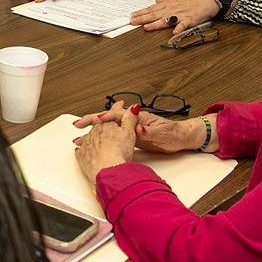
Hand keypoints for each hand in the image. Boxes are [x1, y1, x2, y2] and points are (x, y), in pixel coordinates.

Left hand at [72, 101, 137, 184]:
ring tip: (94, 139)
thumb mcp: (130, 132)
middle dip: (102, 122)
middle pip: (99, 125)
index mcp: (106, 125)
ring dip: (92, 136)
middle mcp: (95, 132)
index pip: (112, 114)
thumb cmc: (119, 153)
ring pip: (88, 136)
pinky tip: (84, 151)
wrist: (107, 170)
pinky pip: (81, 150)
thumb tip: (133, 107)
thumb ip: (130, 118)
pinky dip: (83, 150)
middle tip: (104, 120)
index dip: (117, 108)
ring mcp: (87, 144)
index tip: (119, 104)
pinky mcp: (82, 156)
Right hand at [74, 105, 191, 153]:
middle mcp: (133, 122)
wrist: (183, 138)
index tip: (96, 120)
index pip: (119, 115)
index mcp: (139, 118)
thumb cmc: (175, 133)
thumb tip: (139, 128)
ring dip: (93, 132)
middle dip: (92, 121)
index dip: (107, 117)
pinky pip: (113, 137)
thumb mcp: (164, 133)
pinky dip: (101, 140)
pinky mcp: (132, 138)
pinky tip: (94, 145)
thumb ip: (150, 131)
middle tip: (78, 124)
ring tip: (79, 138)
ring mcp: (131, 130)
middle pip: (108, 119)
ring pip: (108, 129)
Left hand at [130, 0, 219, 32]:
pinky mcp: (190, 20)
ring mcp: (181, 14)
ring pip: (165, 19)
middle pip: (155, 14)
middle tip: (132, 22)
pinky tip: (173, 33)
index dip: (141, 12)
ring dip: (155, 24)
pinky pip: (183, 25)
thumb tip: (156, 0)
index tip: (132, 15)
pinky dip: (178, 29)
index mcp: (169, 2)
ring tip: (145, 27)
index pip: (152, 8)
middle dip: (142, 18)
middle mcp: (173, 8)